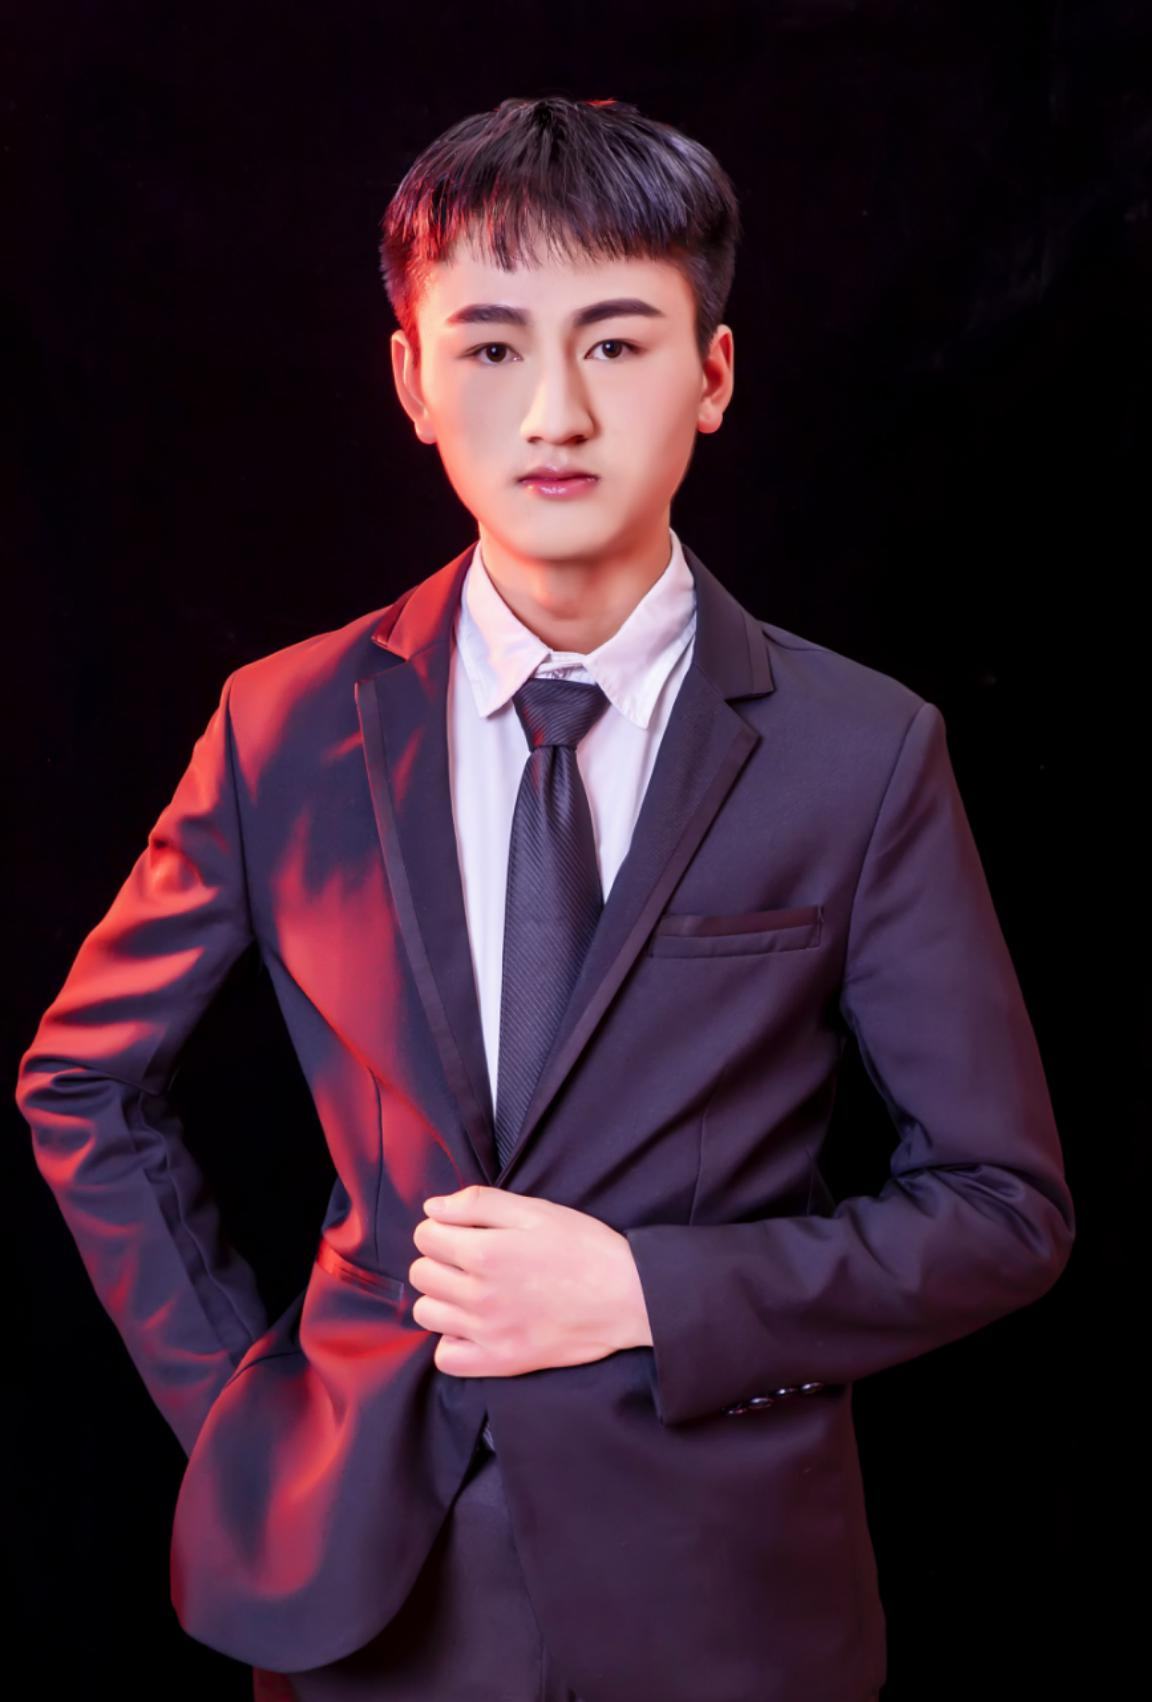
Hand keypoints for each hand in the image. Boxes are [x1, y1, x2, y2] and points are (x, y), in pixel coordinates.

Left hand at [409, 1184, 652, 1377]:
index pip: (425, 1237)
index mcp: (485, 1252)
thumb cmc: (583, 1247)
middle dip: (439, 1259)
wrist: (626, 1296)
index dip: (441, 1228)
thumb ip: (479, 1203)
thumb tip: (433, 1209)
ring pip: (427, 1314)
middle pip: (421, 1274)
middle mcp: (479, 1295)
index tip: (463, 1231)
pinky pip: (446, 1359)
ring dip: (442, 1298)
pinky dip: (452, 1341)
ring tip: (471, 1290)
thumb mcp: (535, 1210)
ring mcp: (488, 1333)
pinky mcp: (501, 1362)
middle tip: (470, 1258)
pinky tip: (473, 1325)